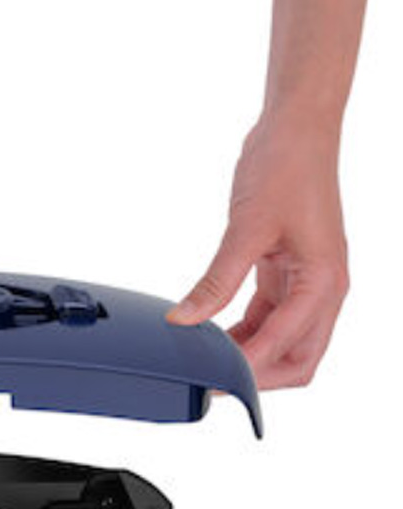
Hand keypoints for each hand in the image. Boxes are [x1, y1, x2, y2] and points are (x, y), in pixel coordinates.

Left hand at [167, 116, 349, 389]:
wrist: (295, 128)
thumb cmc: (285, 167)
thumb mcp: (246, 229)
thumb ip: (216, 281)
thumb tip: (184, 320)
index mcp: (324, 281)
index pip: (287, 346)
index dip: (249, 369)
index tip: (212, 380)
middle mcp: (323, 289)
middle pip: (298, 359)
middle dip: (259, 376)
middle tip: (211, 381)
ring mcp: (306, 284)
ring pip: (283, 343)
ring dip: (248, 356)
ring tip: (205, 362)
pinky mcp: (286, 276)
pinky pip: (267, 319)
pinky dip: (243, 334)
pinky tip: (211, 337)